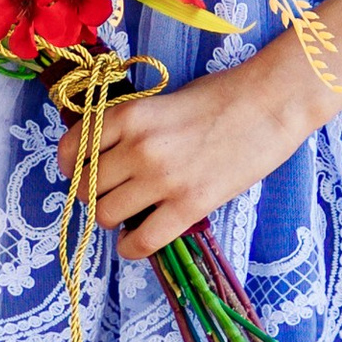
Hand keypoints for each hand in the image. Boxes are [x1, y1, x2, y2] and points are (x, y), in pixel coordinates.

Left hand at [56, 45, 326, 260]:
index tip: (77, 171)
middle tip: (109, 194)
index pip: (72, 149)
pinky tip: (136, 243)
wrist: (271, 103)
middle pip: (86, 186)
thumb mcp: (163, 99)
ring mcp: (162, 179)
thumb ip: (131, 125)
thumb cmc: (221, 94)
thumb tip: (106, 154)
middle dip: (92, 193)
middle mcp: (137, 148)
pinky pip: (142, 240)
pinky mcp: (189, 206)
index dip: (70, 165)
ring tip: (128, 214)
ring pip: (106, 215)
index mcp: (129, 115)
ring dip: (112, 219)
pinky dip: (132, 247)